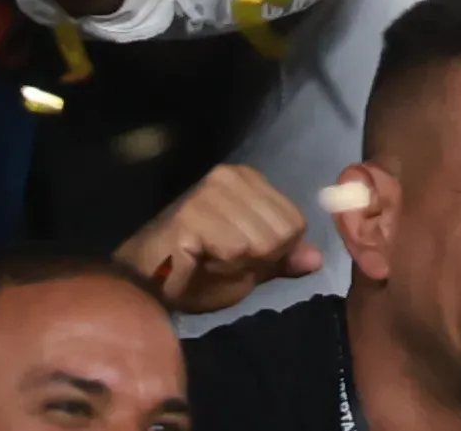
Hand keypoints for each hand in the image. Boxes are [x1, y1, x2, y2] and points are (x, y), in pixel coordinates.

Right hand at [114, 160, 321, 319]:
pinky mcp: (192, 216)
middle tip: (218, 262)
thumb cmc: (196, 273)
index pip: (295, 224)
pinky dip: (219, 269)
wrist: (143, 283)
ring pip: (259, 244)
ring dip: (236, 267)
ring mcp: (210, 193)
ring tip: (205, 262)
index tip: (238, 259)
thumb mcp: (249, 267)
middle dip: (255, 261)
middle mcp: (231, 177)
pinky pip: (235, 251)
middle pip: (281, 235)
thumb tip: (317, 260)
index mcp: (249, 181)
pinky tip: (195, 265)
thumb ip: (282, 259)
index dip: (273, 254)